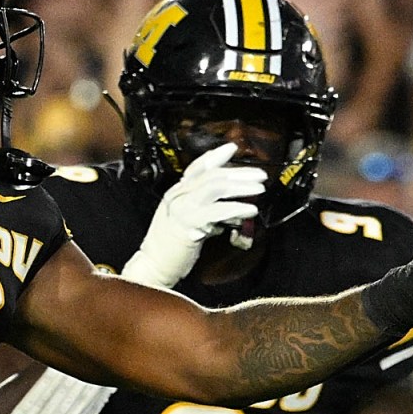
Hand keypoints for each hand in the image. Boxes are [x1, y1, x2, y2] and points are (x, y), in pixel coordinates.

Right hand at [123, 142, 265, 287]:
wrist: (152, 265)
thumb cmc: (171, 247)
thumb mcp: (188, 221)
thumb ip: (206, 209)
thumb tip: (231, 205)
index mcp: (177, 192)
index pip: (197, 167)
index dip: (215, 156)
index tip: (233, 148)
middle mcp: (178, 195)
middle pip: (212, 175)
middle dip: (239, 173)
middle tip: (260, 175)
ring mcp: (181, 208)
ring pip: (215, 187)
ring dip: (240, 186)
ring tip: (259, 189)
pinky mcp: (187, 224)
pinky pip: (216, 211)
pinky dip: (236, 208)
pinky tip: (250, 210)